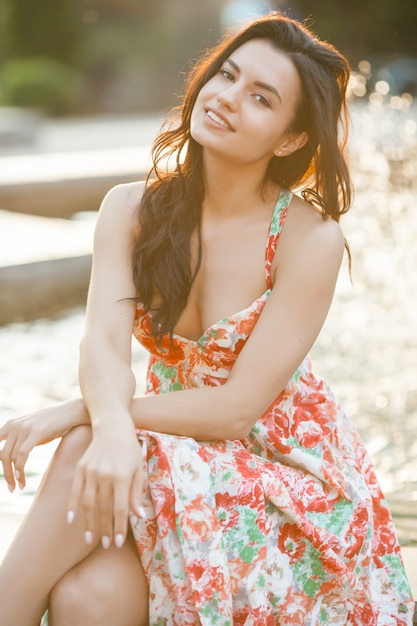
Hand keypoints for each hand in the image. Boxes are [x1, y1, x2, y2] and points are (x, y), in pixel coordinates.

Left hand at [0, 398, 88, 491]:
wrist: (72, 412)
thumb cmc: (52, 424)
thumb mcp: (31, 430)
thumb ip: (18, 440)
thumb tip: (8, 457)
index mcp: (10, 424)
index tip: (5, 477)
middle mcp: (15, 425)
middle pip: (2, 455)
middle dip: (5, 474)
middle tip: (11, 488)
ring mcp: (25, 428)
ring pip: (11, 457)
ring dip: (13, 476)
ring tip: (20, 487)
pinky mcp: (36, 433)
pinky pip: (22, 455)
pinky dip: (20, 470)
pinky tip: (22, 480)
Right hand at [67, 422, 144, 549]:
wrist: (112, 426)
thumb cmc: (129, 449)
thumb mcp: (137, 469)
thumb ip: (136, 493)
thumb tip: (139, 516)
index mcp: (122, 476)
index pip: (120, 508)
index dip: (119, 527)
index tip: (118, 543)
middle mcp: (105, 475)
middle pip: (103, 509)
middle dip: (105, 529)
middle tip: (107, 545)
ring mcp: (91, 471)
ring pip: (88, 503)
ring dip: (89, 523)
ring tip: (90, 538)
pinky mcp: (80, 468)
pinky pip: (75, 491)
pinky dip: (72, 506)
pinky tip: (71, 520)